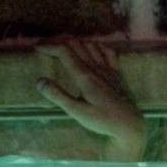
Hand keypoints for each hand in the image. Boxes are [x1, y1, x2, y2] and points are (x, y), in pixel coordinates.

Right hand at [35, 40, 146, 161]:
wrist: (130, 125)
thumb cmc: (103, 121)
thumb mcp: (77, 112)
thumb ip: (58, 96)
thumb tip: (39, 81)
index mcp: (85, 76)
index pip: (65, 51)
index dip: (49, 46)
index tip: (36, 48)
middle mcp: (97, 68)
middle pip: (76, 44)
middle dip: (58, 41)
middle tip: (45, 46)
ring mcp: (109, 69)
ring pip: (91, 45)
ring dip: (75, 42)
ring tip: (63, 48)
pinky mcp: (117, 73)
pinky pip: (108, 52)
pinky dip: (96, 46)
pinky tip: (92, 49)